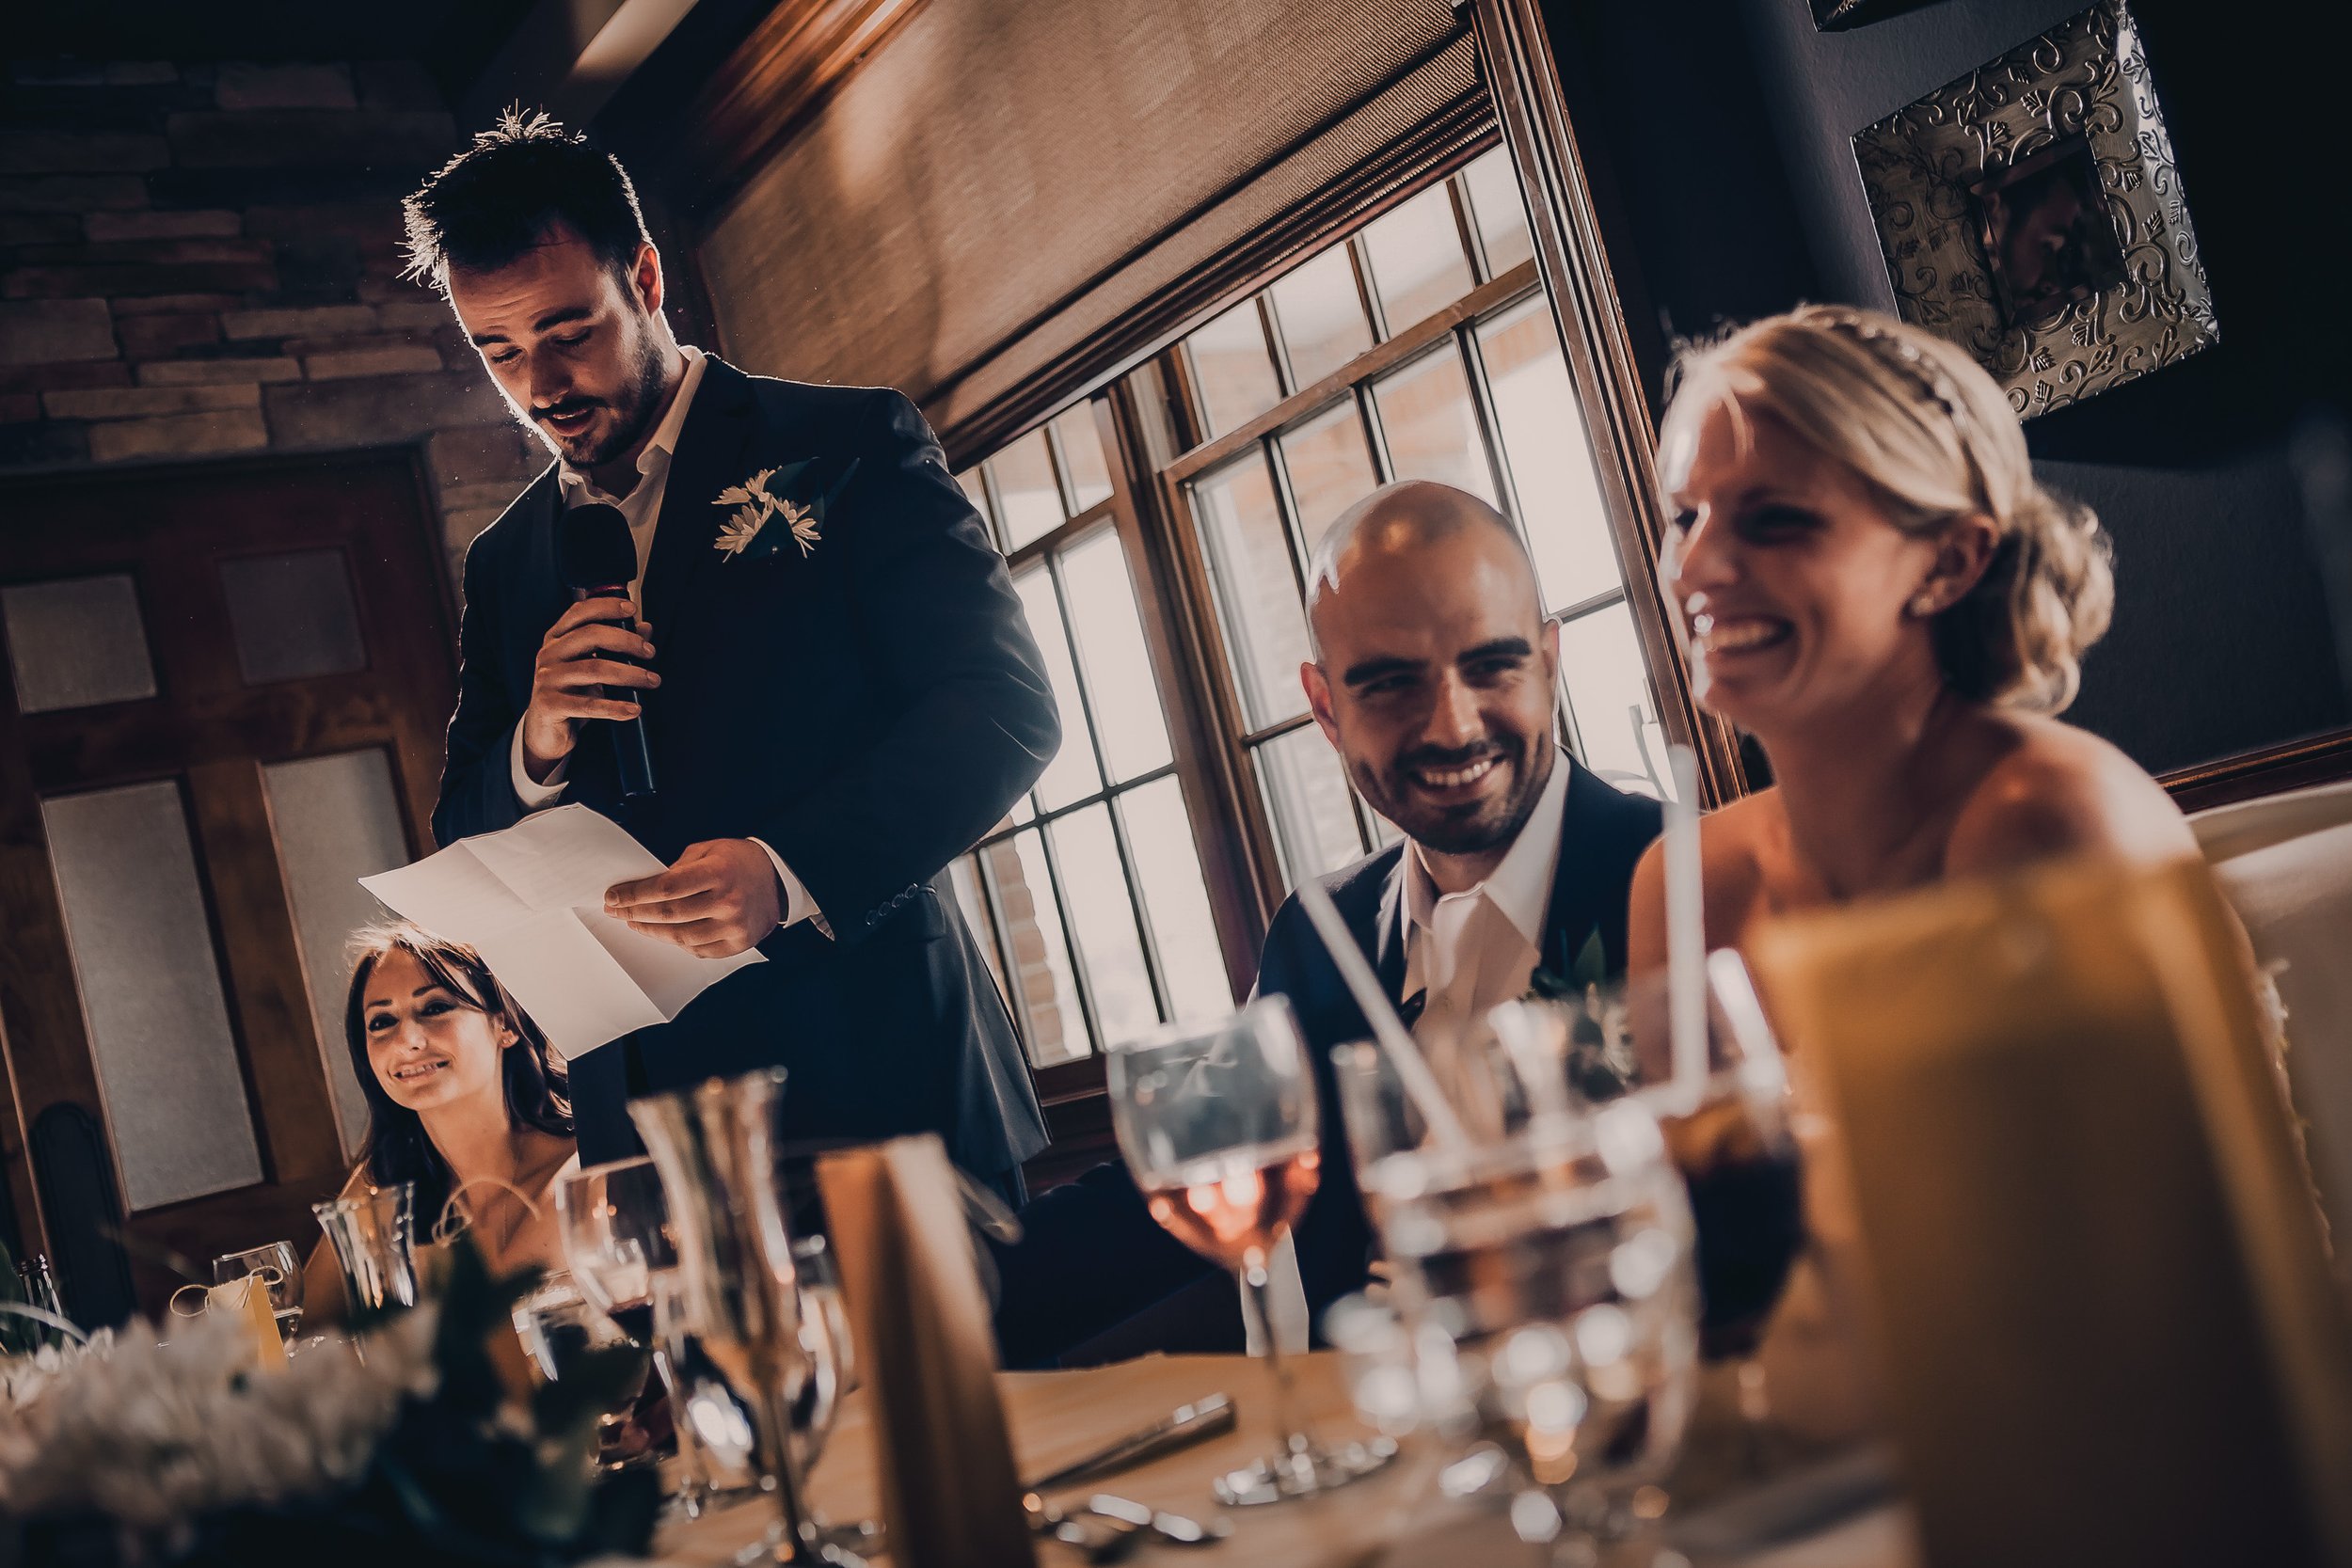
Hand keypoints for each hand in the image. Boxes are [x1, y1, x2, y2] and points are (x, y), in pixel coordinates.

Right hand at [521, 597, 658, 779]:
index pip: (580, 612)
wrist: (545, 731)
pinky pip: (588, 705)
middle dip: (626, 641)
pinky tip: (634, 709)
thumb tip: (646, 628)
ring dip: (629, 674)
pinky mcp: (549, 705)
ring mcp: (546, 679)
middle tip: (650, 653)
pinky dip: (616, 707)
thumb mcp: (592, 666)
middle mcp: (548, 654)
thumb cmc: (572, 693)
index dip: (606, 606)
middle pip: (590, 635)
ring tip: (652, 680)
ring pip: (594, 669)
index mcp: (556, 639)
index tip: (633, 610)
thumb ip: (615, 646)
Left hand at [605, 839, 781, 957]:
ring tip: (635, 922)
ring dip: (651, 931)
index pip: (665, 888)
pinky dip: (677, 943)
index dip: (634, 894)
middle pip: (668, 914)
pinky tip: (665, 933)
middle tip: (615, 910)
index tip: (613, 896)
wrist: (779, 879)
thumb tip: (645, 889)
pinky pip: (698, 950)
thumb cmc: (740, 861)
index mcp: (718, 873)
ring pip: (680, 937)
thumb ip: (677, 869)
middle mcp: (727, 902)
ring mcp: (734, 926)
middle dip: (634, 912)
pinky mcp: (738, 943)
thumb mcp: (708, 850)